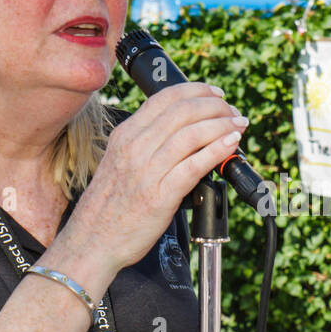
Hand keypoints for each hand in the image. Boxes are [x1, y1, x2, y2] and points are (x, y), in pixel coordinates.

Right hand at [62, 82, 245, 275]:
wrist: (92, 241)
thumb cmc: (110, 206)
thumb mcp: (120, 162)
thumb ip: (146, 143)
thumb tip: (183, 131)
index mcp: (126, 135)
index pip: (165, 97)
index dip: (197, 90)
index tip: (216, 94)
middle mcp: (135, 147)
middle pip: (183, 111)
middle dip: (216, 106)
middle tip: (233, 111)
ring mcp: (146, 171)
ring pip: (192, 134)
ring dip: (222, 125)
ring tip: (238, 125)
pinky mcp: (159, 196)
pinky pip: (194, 165)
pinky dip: (217, 150)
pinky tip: (231, 145)